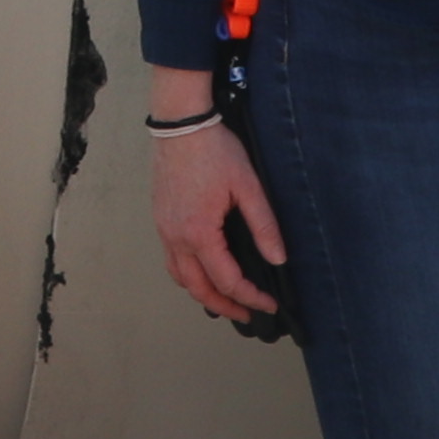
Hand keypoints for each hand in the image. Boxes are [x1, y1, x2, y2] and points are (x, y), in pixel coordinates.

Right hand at [145, 76, 281, 322]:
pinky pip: (172, 259)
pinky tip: (204, 270)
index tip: (269, 304)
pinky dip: (188, 275)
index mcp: (199, 233)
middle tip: (248, 314)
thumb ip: (264, 225)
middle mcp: (176, 237)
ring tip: (226, 300)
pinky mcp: (161, 219)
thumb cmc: (214, 150)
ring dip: (203, 294)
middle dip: (224, 306)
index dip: (250, 297)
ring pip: (180, 277)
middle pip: (198, 288)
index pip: (227, 280)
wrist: (181, 124)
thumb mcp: (248, 186)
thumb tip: (278, 258)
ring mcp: (164, 229)